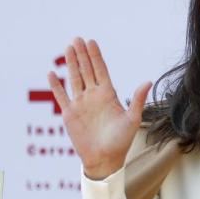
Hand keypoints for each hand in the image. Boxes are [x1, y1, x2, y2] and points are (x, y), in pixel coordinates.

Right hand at [48, 37, 150, 179]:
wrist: (105, 160)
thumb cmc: (121, 142)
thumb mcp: (132, 120)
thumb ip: (138, 100)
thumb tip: (148, 81)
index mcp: (108, 95)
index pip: (100, 70)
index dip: (96, 56)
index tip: (91, 42)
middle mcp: (93, 96)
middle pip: (86, 70)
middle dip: (82, 54)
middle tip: (77, 38)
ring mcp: (81, 104)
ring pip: (74, 78)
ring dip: (70, 64)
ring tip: (67, 48)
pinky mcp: (70, 114)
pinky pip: (61, 96)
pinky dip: (56, 85)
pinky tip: (51, 74)